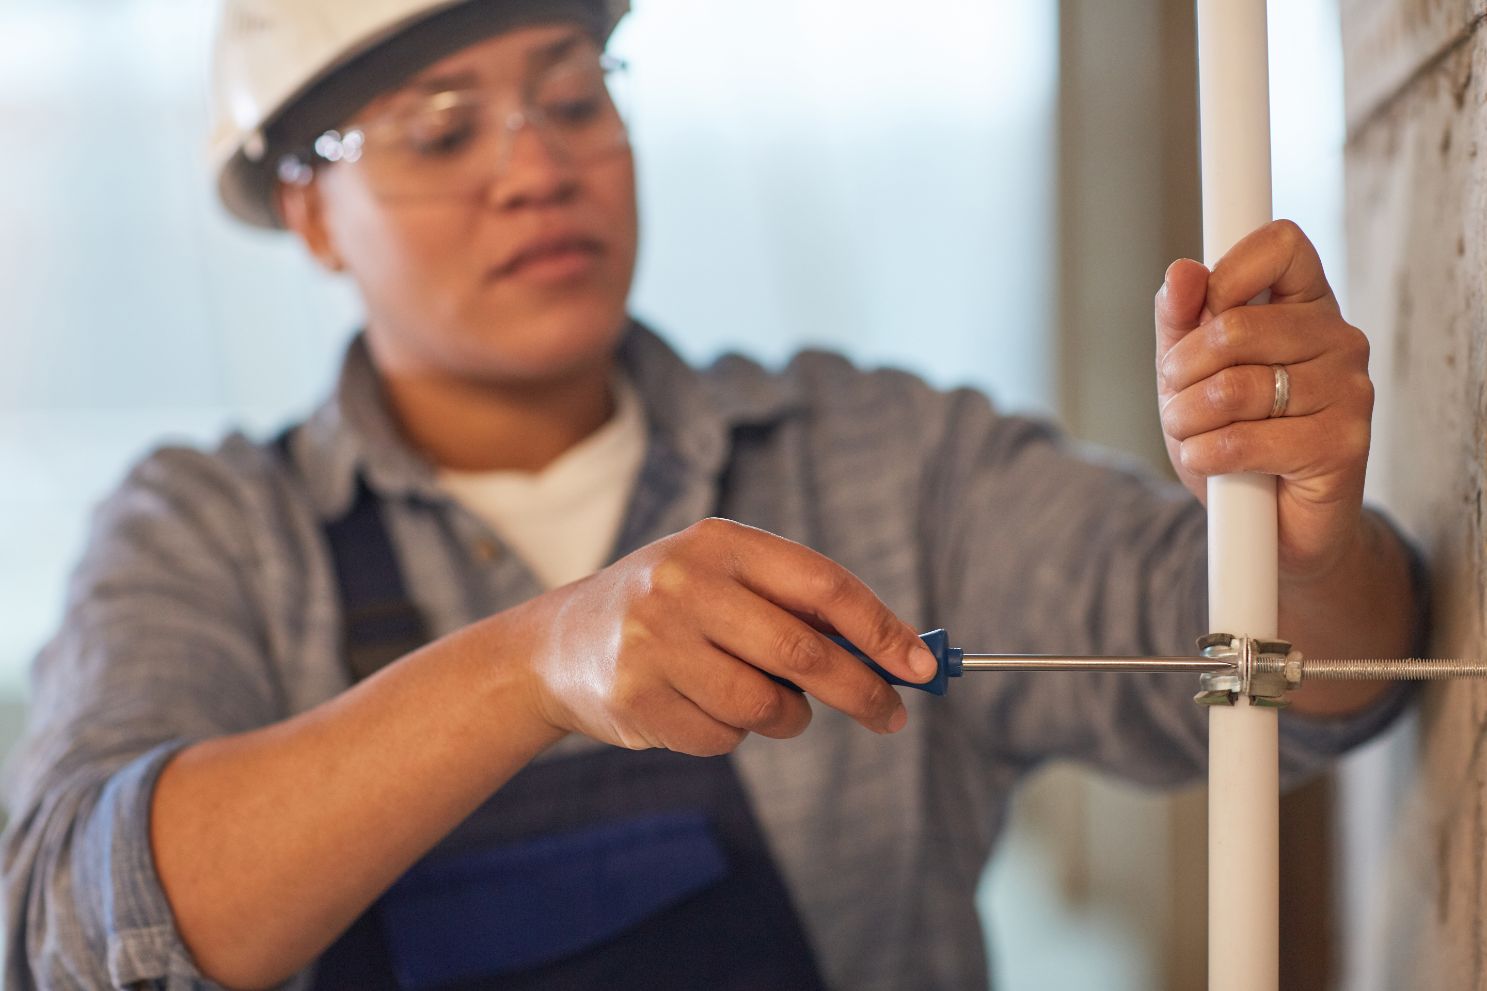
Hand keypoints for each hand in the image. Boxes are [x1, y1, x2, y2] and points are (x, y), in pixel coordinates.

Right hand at [520, 518, 937, 755]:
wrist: (558, 644)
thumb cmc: (674, 611)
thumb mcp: (728, 582)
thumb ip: (802, 609)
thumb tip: (900, 656)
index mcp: (720, 542)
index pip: (823, 585)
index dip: (882, 629)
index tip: (922, 667)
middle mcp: (684, 584)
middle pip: (804, 653)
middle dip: (862, 691)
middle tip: (891, 716)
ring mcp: (654, 641)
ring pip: (766, 706)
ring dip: (786, 717)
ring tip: (764, 702)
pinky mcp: (636, 697)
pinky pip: (723, 737)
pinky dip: (731, 733)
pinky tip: (699, 705)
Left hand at [1154, 220, 1373, 580]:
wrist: (1271, 529)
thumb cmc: (1232, 438)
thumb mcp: (1190, 374)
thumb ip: (1181, 320)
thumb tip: (1182, 271)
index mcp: (1306, 305)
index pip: (1280, 244)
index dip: (1227, 273)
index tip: (1202, 317)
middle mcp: (1339, 339)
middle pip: (1237, 324)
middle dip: (1183, 371)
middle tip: (1179, 401)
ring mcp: (1349, 391)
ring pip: (1233, 387)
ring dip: (1188, 420)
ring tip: (1195, 436)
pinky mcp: (1343, 444)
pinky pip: (1245, 439)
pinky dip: (1207, 455)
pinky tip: (1211, 462)